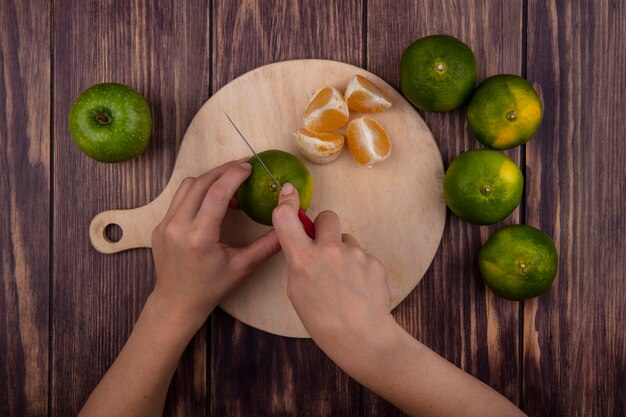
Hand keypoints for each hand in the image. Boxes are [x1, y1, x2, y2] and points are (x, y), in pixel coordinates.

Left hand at [150, 159, 279, 330]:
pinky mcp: (160, 225)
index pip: (217, 193)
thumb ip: (267, 245)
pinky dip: (198, 192)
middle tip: (243, 167)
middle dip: (223, 170)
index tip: (249, 166)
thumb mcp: (243, 267)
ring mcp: (165, 224)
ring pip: (187, 186)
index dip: (234, 175)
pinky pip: (179, 198)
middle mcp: (178, 226)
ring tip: (229, 184)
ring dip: (209, 179)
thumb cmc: (212, 286)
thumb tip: (288, 225)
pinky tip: (213, 201)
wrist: (177, 301)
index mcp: (200, 237)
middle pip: (201, 182)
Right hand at [271, 184, 393, 358]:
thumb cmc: (323, 321)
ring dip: (344, 253)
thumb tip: (305, 247)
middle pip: (327, 216)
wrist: (362, 337)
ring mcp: (355, 254)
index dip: (286, 203)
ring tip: (345, 282)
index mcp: (303, 260)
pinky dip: (360, 268)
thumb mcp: (297, 291)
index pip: (286, 218)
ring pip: (347, 241)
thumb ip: (299, 263)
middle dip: (324, 226)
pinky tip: (358, 289)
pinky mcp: (374, 261)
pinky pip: (363, 256)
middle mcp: (329, 251)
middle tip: (325, 246)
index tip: (288, 194)